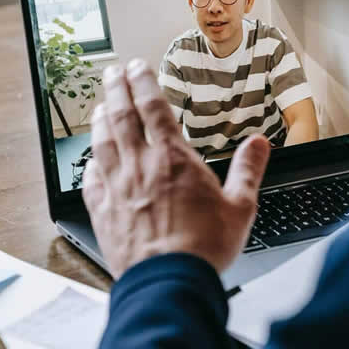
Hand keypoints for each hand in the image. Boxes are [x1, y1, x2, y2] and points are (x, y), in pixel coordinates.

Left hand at [82, 59, 271, 276]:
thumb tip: (259, 144)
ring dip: (99, 121)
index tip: (136, 66)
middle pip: (121, 117)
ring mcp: (117, 189)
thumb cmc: (204, 248)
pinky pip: (90, 182)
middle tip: (111, 73)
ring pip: (101, 144)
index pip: (153, 107)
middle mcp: (139, 167)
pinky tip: (90, 164)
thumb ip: (248, 170)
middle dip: (116, 89)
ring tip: (99, 107)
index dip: (143, 82)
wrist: (169, 282)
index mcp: (172, 159)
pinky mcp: (103, 214)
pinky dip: (89, 167)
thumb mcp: (239, 206)